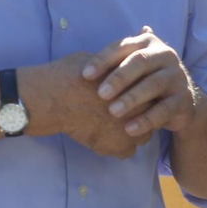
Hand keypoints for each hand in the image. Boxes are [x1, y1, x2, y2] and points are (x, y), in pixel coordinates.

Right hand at [21, 52, 140, 158]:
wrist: (53, 98)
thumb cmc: (72, 75)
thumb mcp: (100, 60)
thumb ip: (118, 63)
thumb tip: (126, 55)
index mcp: (139, 85)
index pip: (153, 94)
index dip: (142, 95)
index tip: (130, 96)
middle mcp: (141, 108)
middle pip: (151, 116)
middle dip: (140, 114)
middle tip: (122, 112)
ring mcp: (131, 129)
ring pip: (143, 136)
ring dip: (132, 132)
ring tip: (112, 126)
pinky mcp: (116, 147)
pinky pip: (127, 152)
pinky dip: (118, 147)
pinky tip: (104, 137)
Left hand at [85, 27, 197, 137]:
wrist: (179, 100)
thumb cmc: (144, 80)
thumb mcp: (128, 67)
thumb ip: (110, 61)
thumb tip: (77, 60)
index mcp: (148, 43)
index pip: (123, 47)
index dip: (103, 60)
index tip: (84, 75)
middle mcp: (165, 55)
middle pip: (139, 62)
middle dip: (118, 78)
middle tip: (100, 94)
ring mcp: (177, 76)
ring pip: (153, 85)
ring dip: (132, 98)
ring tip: (113, 112)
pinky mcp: (183, 99)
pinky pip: (164, 109)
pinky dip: (146, 120)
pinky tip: (129, 129)